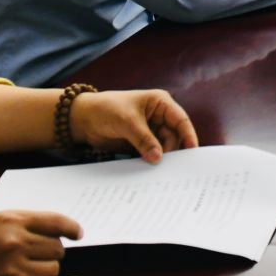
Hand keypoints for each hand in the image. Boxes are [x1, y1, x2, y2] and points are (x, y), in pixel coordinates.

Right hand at [0, 210, 83, 275]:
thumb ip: (18, 224)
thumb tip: (50, 229)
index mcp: (9, 220)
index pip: (55, 221)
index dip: (71, 227)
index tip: (78, 233)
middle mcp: (15, 242)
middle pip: (56, 247)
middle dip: (52, 251)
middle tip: (38, 255)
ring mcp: (13, 268)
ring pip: (52, 268)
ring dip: (48, 269)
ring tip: (32, 269)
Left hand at [67, 89, 197, 163]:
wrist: (82, 119)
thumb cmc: (107, 109)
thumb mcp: (128, 122)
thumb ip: (144, 140)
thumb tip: (159, 158)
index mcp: (160, 103)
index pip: (180, 120)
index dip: (188, 135)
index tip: (193, 151)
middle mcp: (158, 116)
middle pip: (173, 136)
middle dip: (172, 150)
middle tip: (172, 167)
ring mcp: (149, 130)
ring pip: (163, 147)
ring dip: (161, 157)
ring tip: (160, 171)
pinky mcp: (140, 142)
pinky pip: (151, 153)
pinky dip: (151, 161)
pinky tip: (150, 171)